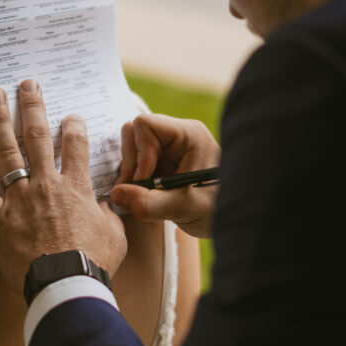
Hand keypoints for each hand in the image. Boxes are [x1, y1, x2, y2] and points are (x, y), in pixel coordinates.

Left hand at [0, 81, 127, 290]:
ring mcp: (20, 199)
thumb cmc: (92, 263)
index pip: (76, 145)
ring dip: (1, 121)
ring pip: (8, 152)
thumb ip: (109, 213)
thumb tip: (106, 203)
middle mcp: (46, 185)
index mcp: (76, 187)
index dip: (74, 126)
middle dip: (32, 106)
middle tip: (27, 84)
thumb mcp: (115, 235)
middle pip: (38, 136)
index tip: (70, 117)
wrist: (65, 284)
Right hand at [109, 113, 219, 237]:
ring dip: (130, 170)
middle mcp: (176, 135)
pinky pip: (135, 160)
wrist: (229, 220)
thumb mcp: (183, 207)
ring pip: (131, 146)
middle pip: (134, 132)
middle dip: (131, 161)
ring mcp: (167, 147)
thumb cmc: (214, 209)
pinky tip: (144, 194)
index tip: (145, 179)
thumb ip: (149, 203)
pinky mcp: (160, 161)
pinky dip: (133, 177)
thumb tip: (116, 194)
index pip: (146, 124)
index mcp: (188, 134)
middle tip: (135, 188)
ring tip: (141, 194)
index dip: (139, 152)